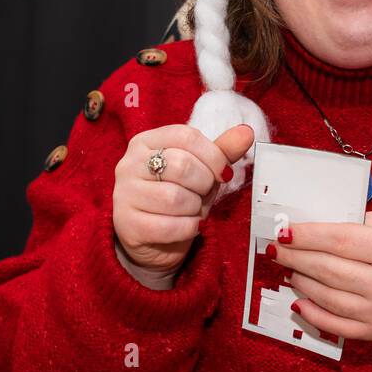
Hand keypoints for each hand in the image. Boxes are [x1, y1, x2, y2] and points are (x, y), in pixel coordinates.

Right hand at [112, 123, 254, 274]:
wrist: (156, 239)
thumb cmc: (180, 197)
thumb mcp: (202, 171)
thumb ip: (222, 152)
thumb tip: (247, 132)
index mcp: (146, 142)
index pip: (185, 136)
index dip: (213, 155)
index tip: (223, 172)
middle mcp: (129, 164)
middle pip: (181, 165)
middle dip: (204, 184)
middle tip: (203, 194)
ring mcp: (124, 194)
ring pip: (174, 198)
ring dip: (195, 208)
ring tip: (192, 210)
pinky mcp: (126, 224)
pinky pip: (168, 226)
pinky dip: (188, 228)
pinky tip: (189, 226)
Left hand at [271, 208, 371, 342]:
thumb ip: (360, 221)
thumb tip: (315, 225)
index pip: (341, 239)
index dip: (308, 235)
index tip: (284, 231)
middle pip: (328, 268)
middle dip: (296, 257)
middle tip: (276, 248)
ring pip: (327, 296)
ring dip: (300, 280)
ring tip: (288, 268)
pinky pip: (334, 324)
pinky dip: (311, 312)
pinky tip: (299, 298)